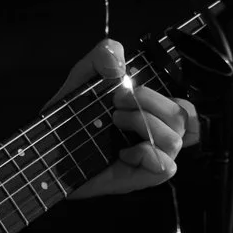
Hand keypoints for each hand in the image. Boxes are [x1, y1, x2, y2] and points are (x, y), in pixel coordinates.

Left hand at [44, 39, 198, 200]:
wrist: (47, 147)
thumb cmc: (70, 114)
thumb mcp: (84, 76)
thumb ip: (103, 54)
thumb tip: (119, 59)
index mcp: (150, 114)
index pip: (185, 107)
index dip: (164, 96)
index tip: (127, 88)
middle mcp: (154, 137)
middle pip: (182, 118)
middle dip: (149, 101)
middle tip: (116, 102)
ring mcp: (148, 159)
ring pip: (176, 141)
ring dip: (145, 124)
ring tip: (115, 121)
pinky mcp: (138, 178)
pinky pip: (165, 168)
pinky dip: (146, 154)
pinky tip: (122, 152)